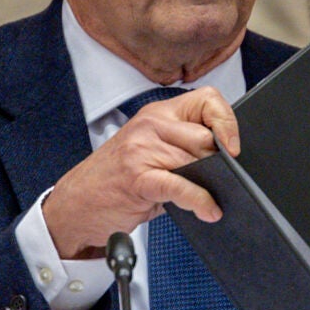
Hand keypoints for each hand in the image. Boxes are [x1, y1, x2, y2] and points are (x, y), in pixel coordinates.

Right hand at [43, 87, 239, 258]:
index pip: (206, 99)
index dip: (226, 121)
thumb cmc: (114, 180)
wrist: (75, 204)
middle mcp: (149, 125)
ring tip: (211, 200)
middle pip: (205, 136)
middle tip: (217, 180)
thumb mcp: (148, 152)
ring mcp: (142, 150)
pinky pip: (182, 186)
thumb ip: (180, 148)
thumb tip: (225, 162)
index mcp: (156, 113)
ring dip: (210, 185)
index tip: (234, 145)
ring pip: (196, 161)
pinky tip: (207, 210)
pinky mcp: (139, 178)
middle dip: (216, 163)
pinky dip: (200, 201)